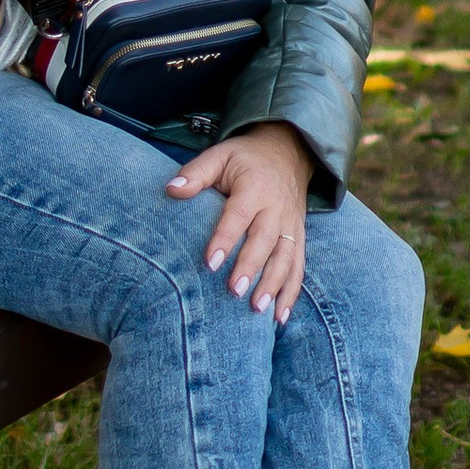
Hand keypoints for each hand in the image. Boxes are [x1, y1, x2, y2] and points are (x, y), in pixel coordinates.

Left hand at [167, 121, 313, 322]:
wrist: (288, 150)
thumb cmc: (245, 158)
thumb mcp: (220, 156)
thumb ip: (196, 173)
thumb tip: (170, 189)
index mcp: (255, 187)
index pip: (239, 215)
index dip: (225, 238)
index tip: (210, 263)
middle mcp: (277, 208)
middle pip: (265, 240)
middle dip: (251, 267)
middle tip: (234, 292)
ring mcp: (291, 224)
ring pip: (286, 257)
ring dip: (274, 285)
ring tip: (257, 309)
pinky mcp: (299, 237)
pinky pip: (298, 267)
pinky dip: (291, 292)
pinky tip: (280, 318)